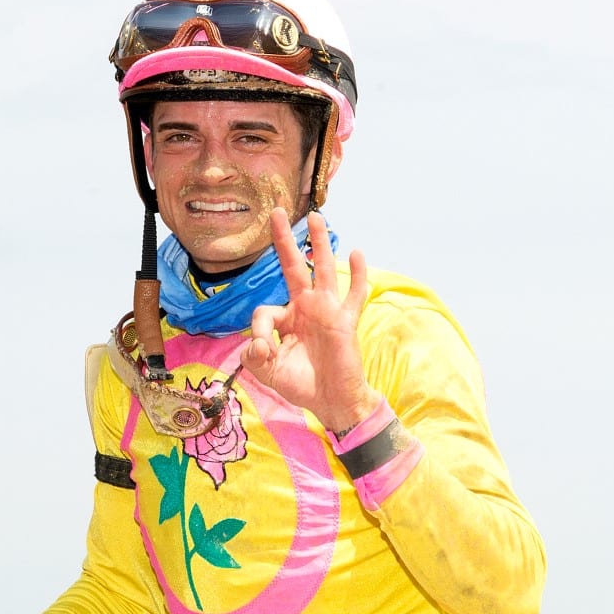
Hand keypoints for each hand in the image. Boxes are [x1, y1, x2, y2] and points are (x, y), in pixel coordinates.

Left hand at [241, 208, 379, 432]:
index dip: (260, 330)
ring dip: (320, 244)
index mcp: (286, 319)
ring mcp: (327, 311)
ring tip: (317, 217)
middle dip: (284, 241)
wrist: (332, 401)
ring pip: (324, 270)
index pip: (265, 311)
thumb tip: (257, 343)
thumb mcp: (268, 373)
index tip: (263, 350)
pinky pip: (354, 294)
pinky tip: (357, 254)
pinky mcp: (345, 320)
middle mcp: (306, 308)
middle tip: (276, 212)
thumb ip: (255, 358)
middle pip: (294, 268)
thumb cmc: (302, 385)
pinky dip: (358, 275)